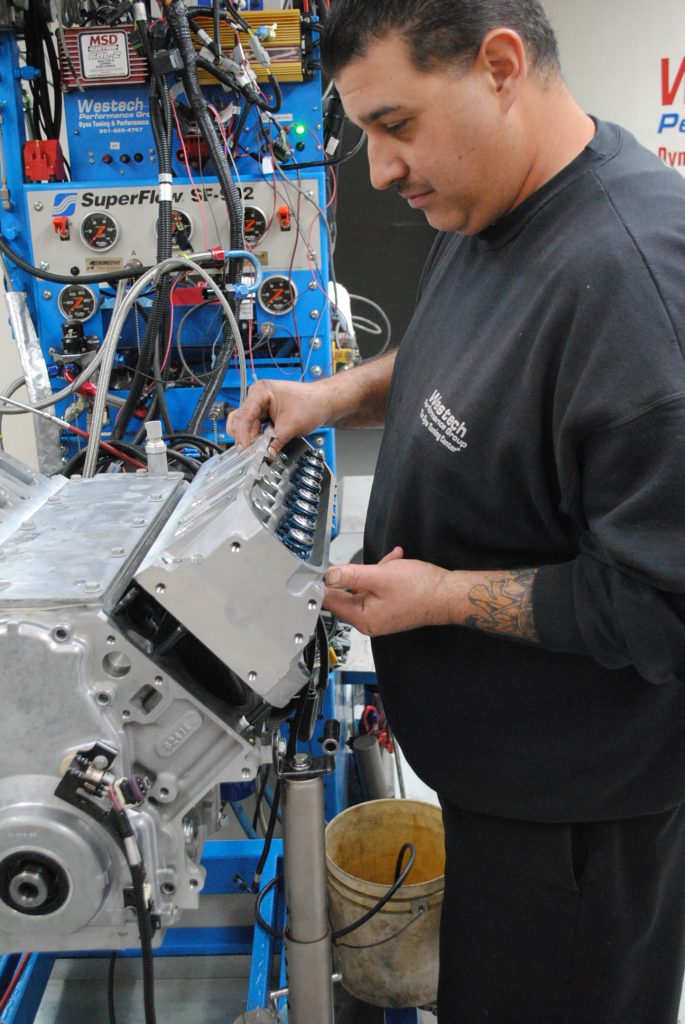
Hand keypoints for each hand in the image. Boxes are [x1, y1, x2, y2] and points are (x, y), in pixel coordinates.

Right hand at [226, 379, 332, 456]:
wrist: (324, 403)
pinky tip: (262, 445)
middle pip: (240, 419)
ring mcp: (259, 406)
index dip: (242, 433)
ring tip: (259, 449)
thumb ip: (275, 442)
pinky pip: (253, 428)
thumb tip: (265, 456)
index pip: (245, 414)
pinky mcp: (263, 415)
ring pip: (244, 425)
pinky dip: (256, 438)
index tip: (243, 448)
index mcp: (261, 391)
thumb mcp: (291, 426)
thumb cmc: (312, 404)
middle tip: (251, 452)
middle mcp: (257, 397)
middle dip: (245, 436)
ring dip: (250, 438)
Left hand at [323, 547, 451, 636]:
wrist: (448, 594)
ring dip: (376, 571)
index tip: (324, 569)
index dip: (327, 583)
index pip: (332, 601)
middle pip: (350, 592)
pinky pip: (379, 589)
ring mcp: (381, 616)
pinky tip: (396, 563)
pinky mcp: (390, 609)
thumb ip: (350, 575)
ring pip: (366, 587)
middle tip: (377, 565)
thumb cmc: (420, 589)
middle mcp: (370, 621)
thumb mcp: (380, 576)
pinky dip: (385, 575)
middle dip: (362, 573)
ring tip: (393, 563)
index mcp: (363, 618)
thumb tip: (328, 576)